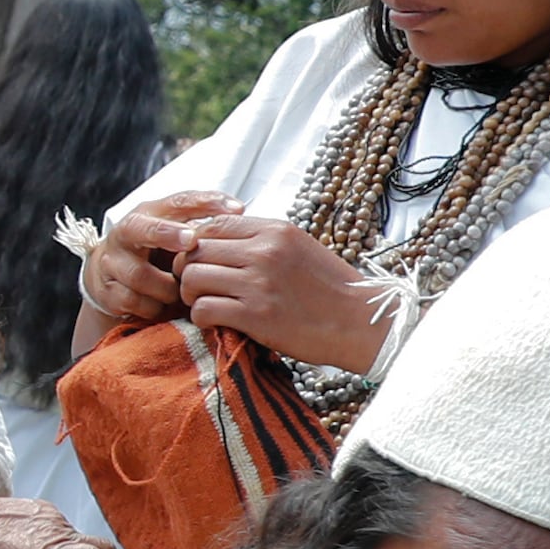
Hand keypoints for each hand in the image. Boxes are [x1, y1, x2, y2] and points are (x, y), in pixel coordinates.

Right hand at [85, 191, 229, 327]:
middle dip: (165, 234)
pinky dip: (153, 306)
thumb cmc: (156, 252)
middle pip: (141, 228)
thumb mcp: (176, 233)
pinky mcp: (106, 290)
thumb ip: (203, 222)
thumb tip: (238, 211)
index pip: (178, 202)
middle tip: (191, 241)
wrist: (110, 276)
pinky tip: (163, 306)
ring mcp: (112, 262)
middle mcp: (126, 233)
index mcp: (149, 214)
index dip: (206, 204)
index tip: (235, 209)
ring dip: (166, 287)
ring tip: (179, 293)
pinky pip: (133, 301)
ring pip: (140, 275)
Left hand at [174, 212, 387, 371]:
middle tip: (197, 287)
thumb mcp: (299, 248)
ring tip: (205, 304)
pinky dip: (201, 317)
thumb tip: (219, 239)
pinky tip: (215, 321)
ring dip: (191, 294)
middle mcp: (264, 251)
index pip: (211, 225)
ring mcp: (258, 283)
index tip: (201, 261)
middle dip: (188, 270)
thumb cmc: (330, 289)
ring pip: (193, 278)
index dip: (196, 244)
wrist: (362, 323)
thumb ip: (262, 240)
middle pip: (195, 250)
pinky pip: (203, 309)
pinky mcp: (255, 315)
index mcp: (274, 231)